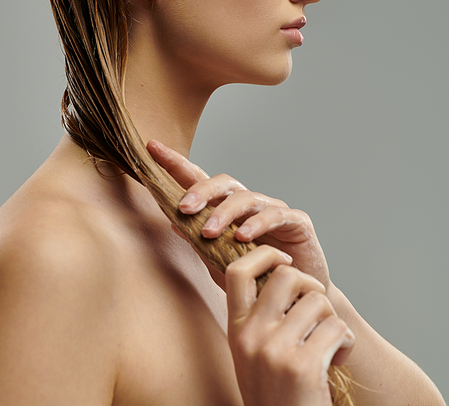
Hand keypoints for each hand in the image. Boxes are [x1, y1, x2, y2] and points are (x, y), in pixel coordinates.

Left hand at [147, 140, 330, 290]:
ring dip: (224, 213)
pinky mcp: (297, 221)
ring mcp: (273, 209)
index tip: (152, 147)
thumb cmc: (256, 279)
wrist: (296, 301)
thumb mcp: (220, 263)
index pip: (198, 179)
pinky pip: (275, 214)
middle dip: (200, 191)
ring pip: (246, 197)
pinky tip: (244, 236)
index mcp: (227, 210)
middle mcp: (249, 203)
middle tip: (184, 208)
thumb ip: (200, 245)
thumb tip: (173, 224)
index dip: (175, 162)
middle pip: (222, 183)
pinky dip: (258, 223)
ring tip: (209, 232)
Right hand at [225, 244, 353, 405]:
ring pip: (318, 301)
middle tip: (317, 307)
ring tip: (330, 341)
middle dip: (310, 285)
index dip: (263, 255)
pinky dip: (346, 340)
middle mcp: (251, 336)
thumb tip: (279, 270)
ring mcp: (275, 350)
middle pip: (286, 276)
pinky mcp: (303, 366)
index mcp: (236, 329)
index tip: (282, 261)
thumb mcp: (251, 354)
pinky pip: (336, 328)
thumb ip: (258, 318)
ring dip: (332, 318)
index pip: (237, 271)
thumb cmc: (276, 395)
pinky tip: (339, 357)